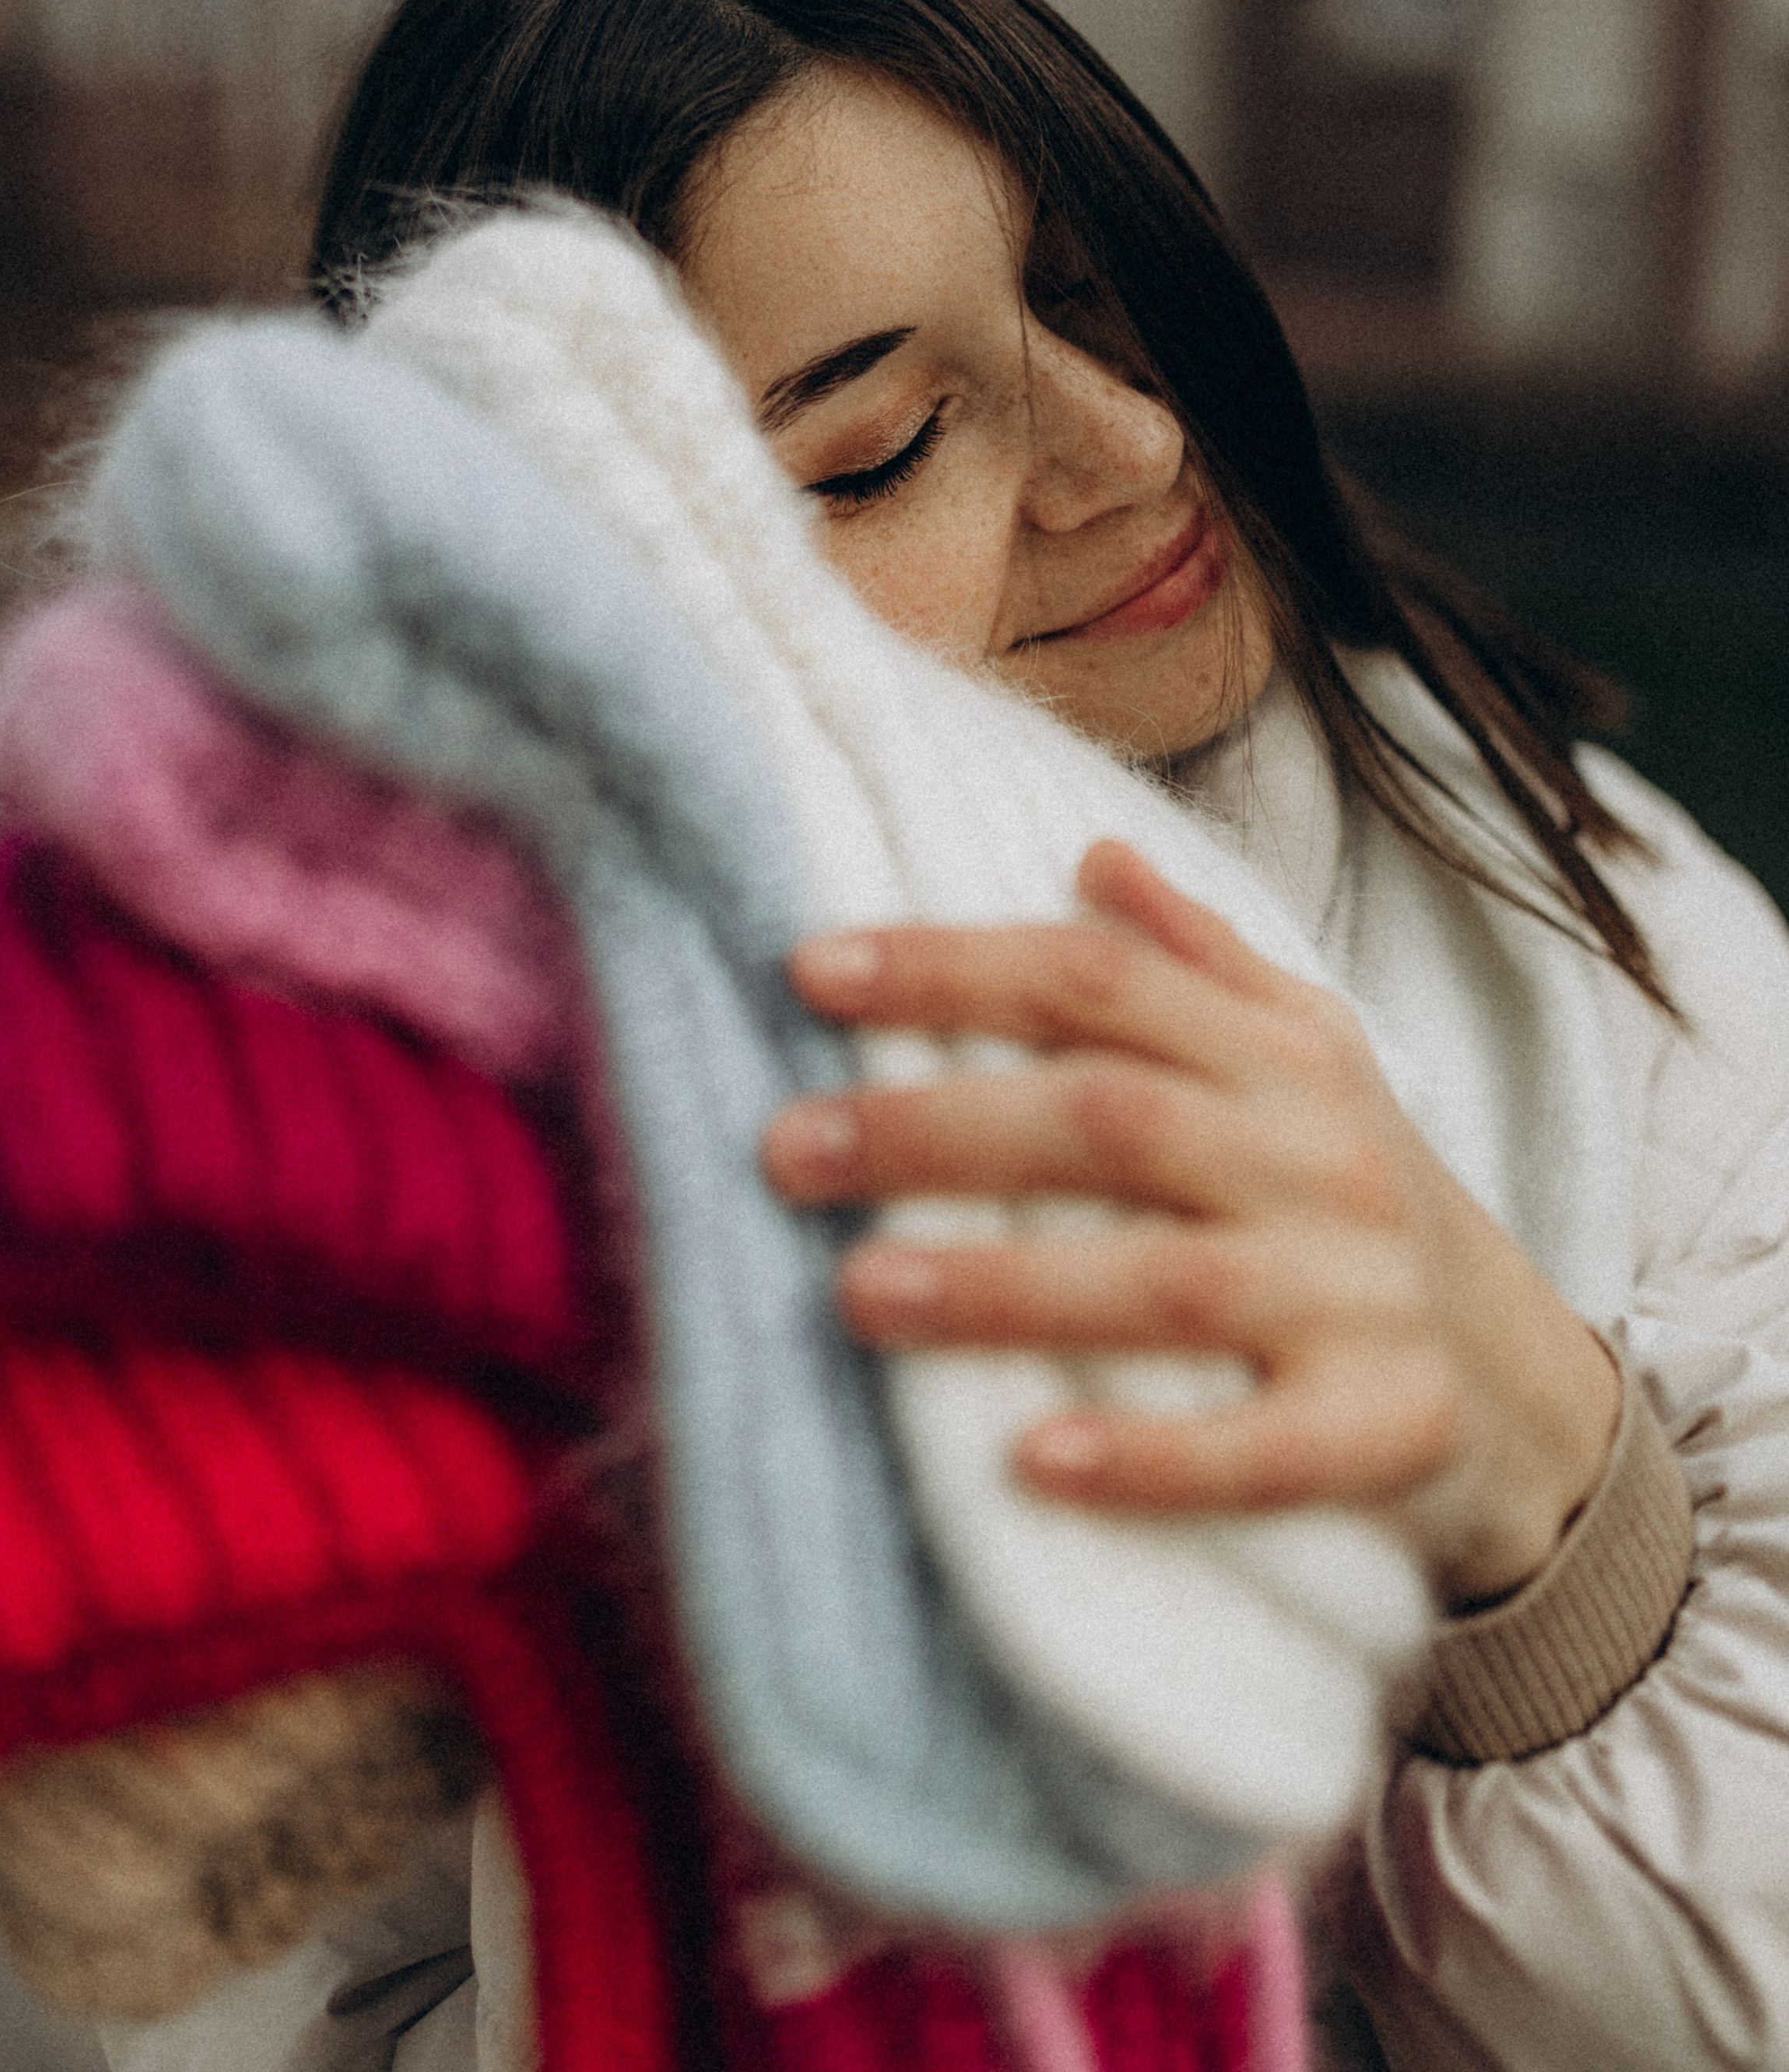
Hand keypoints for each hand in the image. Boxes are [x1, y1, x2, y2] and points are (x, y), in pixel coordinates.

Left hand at [764, 839, 1619, 1608]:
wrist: (1530, 1393)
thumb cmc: (1355, 1204)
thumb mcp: (1308, 1061)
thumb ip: (1196, 963)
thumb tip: (1090, 855)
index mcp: (1285, 1055)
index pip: (1097, 981)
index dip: (951, 968)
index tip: (807, 971)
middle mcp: (1322, 1159)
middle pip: (1112, 1119)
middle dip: (938, 1126)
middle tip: (789, 1148)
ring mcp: (1360, 1299)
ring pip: (1167, 1280)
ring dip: (1004, 1284)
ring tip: (856, 1289)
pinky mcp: (1386, 1432)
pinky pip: (1262, 1452)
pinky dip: (1148, 1460)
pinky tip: (1026, 1462)